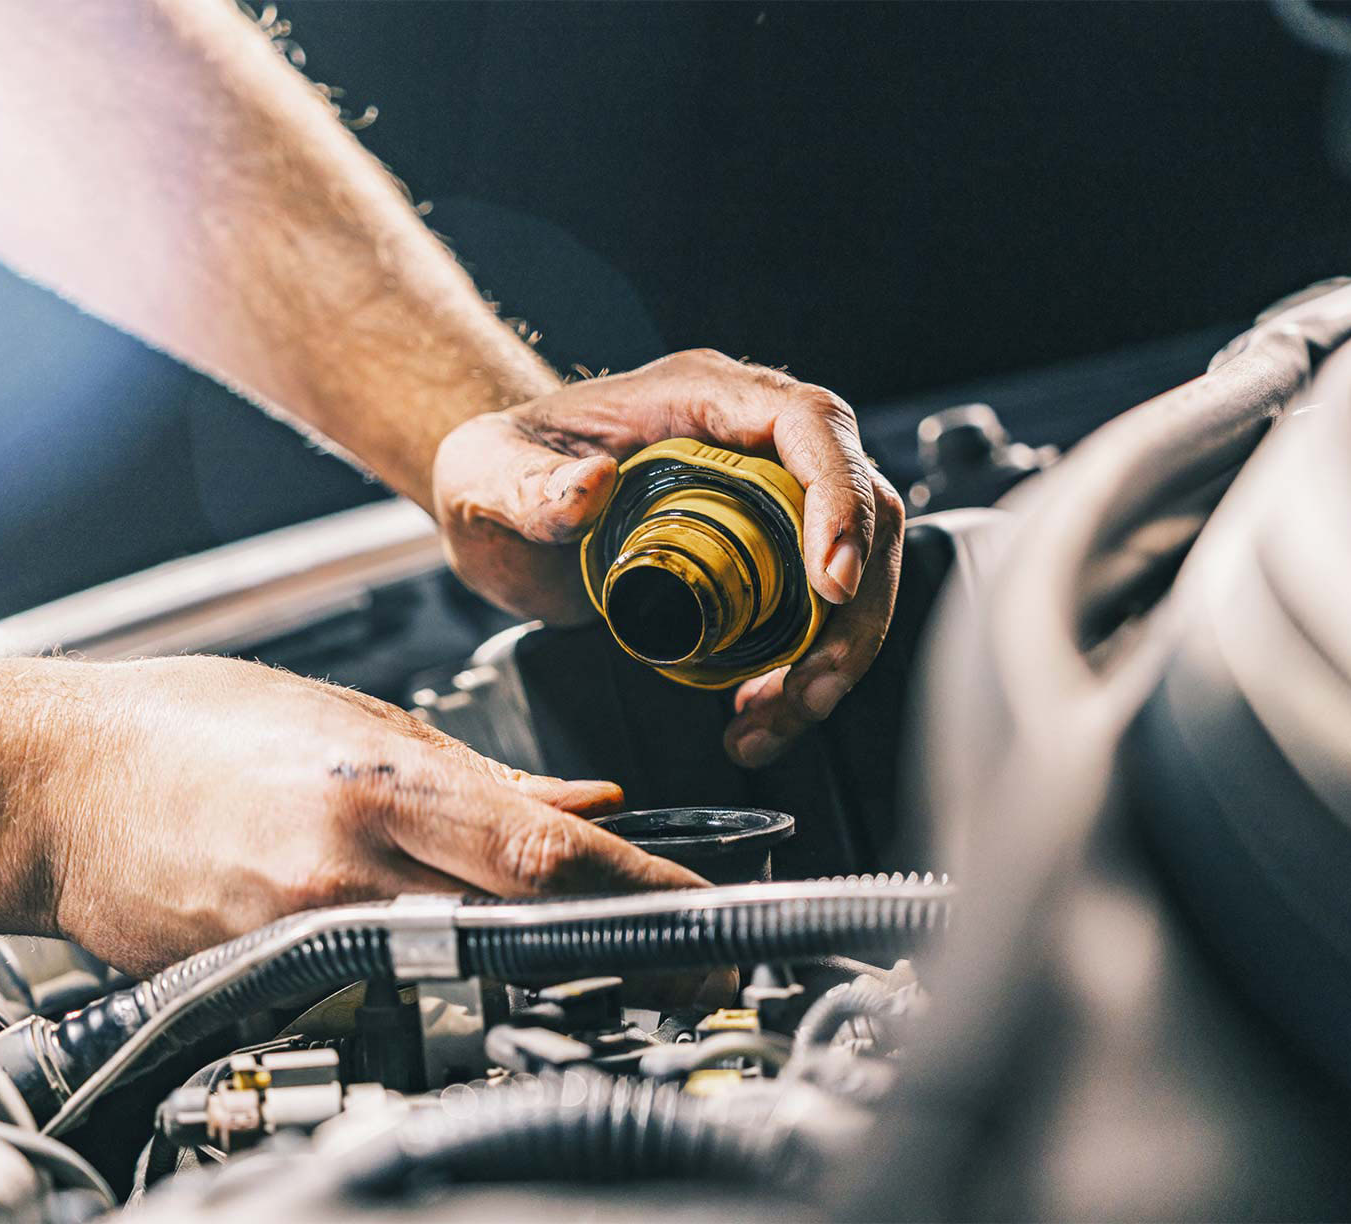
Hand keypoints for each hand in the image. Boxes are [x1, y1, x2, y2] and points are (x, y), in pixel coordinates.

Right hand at [27, 656, 705, 974]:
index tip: (709, 916)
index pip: (551, 854)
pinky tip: (463, 972)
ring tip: (596, 971)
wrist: (49, 784)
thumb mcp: (353, 723)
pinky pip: (381, 993)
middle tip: (684, 963)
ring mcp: (301, 939)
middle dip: (617, 952)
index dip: (648, 894)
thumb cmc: (187, 729)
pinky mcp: (263, 986)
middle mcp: (346, 871)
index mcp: (378, 788)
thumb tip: (585, 803)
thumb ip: (480, 777)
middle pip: (523, 929)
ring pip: (461, 975)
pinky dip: (440, 987)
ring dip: (536, 975)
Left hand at [433, 350, 904, 767]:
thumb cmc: (496, 466)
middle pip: (864, 503)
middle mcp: (751, 436)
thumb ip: (526, 484)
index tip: (830, 583)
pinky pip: (816, 607)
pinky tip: (760, 713)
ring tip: (780, 718)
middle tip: (811, 687)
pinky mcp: (761, 552)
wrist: (495, 500)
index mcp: (701, 395)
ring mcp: (765, 494)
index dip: (839, 498)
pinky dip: (804, 668)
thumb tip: (589, 486)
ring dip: (838, 651)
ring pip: (855, 565)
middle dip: (856, 606)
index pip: (809, 424)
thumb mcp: (487, 472)